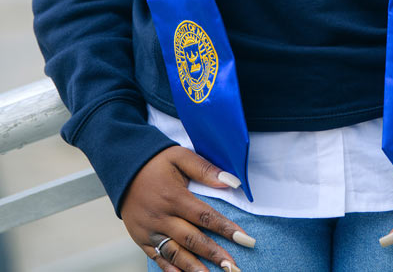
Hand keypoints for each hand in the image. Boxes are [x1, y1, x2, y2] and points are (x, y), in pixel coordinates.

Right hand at [120, 146, 255, 271]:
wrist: (123, 168)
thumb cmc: (155, 162)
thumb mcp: (180, 156)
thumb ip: (205, 169)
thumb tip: (231, 181)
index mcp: (174, 196)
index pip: (205, 216)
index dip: (226, 229)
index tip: (245, 239)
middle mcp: (162, 217)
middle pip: (193, 240)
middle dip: (215, 255)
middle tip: (233, 267)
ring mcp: (150, 231)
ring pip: (176, 254)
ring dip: (195, 268)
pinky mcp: (142, 239)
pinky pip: (158, 259)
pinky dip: (171, 271)